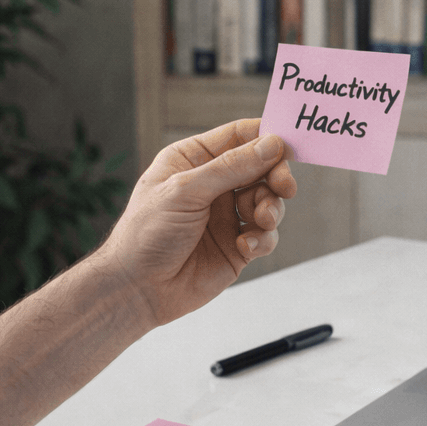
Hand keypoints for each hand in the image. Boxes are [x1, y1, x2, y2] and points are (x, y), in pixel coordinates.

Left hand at [100, 119, 295, 326]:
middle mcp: (213, 185)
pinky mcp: (237, 246)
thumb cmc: (147, 233)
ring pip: (268, 201)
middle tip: (285, 187)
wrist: (137, 288)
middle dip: (275, 176)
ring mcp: (227, 216)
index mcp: (194, 160)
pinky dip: (263, 238)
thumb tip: (272, 145)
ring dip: (270, 209)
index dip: (266, 137)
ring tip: (260, 220)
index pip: (238, 137)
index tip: (289, 145)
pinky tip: (246, 246)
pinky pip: (266, 235)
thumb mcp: (185, 191)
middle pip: (261, 167)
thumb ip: (231, 168)